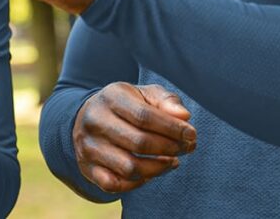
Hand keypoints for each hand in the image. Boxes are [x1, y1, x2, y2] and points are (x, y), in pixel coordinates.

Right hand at [73, 82, 196, 192]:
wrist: (88, 116)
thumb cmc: (125, 104)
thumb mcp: (144, 94)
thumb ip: (166, 101)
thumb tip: (184, 117)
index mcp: (111, 97)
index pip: (144, 116)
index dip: (172, 128)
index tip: (192, 134)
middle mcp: (95, 121)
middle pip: (139, 142)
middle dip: (170, 148)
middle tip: (187, 148)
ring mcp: (89, 147)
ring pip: (129, 168)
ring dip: (158, 168)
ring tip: (173, 161)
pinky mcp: (87, 168)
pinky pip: (114, 185)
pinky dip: (137, 183)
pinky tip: (150, 173)